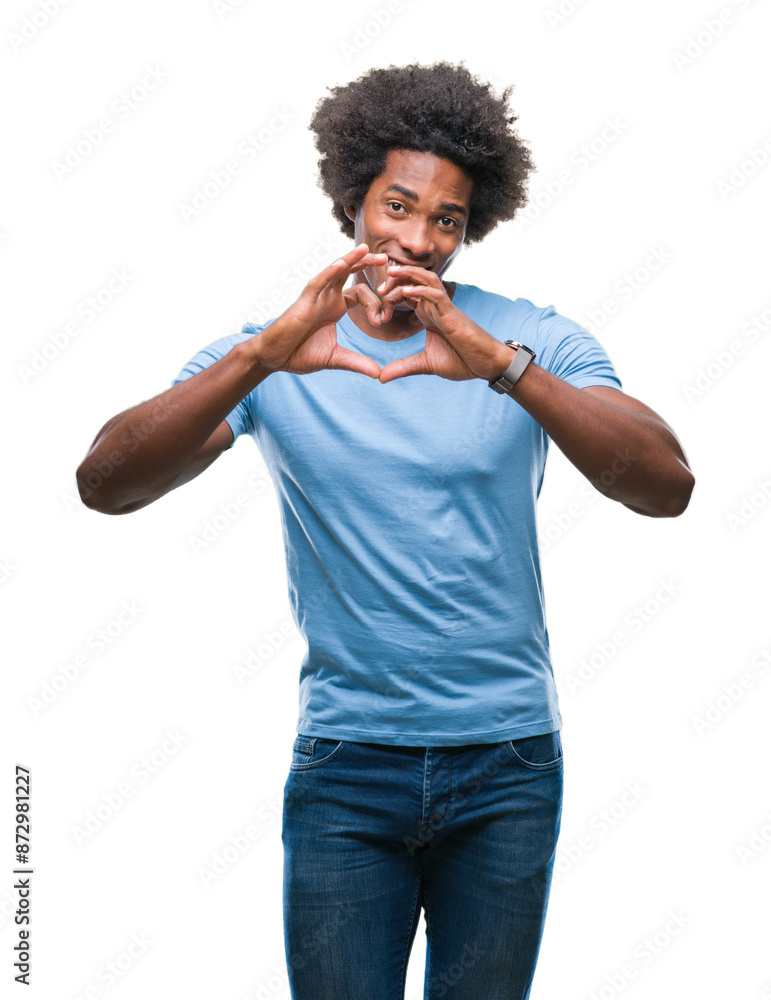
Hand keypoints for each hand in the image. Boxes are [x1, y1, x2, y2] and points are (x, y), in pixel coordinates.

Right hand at [246, 244, 387, 376]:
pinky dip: (330, 272)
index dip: (375, 304)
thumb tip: (379, 374)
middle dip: (367, 264)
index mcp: (336, 308)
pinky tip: (343, 263)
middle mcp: (327, 298)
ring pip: (335, 272)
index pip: (361, 294)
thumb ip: (357, 363)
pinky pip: (318, 282)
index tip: (381, 321)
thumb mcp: (334, 359)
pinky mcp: (304, 301)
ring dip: (351, 260)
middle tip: (386, 259)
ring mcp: (316, 297)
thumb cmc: (299, 354)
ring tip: (366, 250)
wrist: (274, 359)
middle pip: (350, 274)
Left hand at [372, 266, 514, 383]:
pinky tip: (406, 291)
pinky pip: (436, 294)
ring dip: (408, 274)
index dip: (389, 296)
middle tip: (377, 289)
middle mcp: (435, 307)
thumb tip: (380, 378)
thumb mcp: (425, 365)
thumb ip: (403, 368)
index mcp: (428, 315)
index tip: (375, 310)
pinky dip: (421, 289)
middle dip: (394, 280)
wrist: (486, 366)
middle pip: (413, 281)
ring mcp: (444, 308)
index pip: (405, 294)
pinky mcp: (452, 314)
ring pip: (426, 279)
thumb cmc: (462, 362)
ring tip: (390, 274)